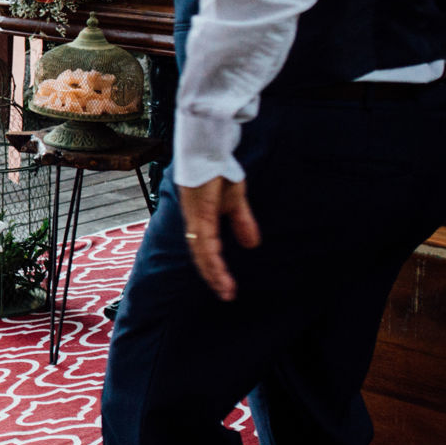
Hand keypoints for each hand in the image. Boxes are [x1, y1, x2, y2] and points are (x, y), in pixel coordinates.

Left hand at [177, 177, 260, 301]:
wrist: (210, 149)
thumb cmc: (219, 171)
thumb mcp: (235, 201)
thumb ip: (241, 222)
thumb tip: (251, 245)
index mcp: (200, 220)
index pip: (204, 249)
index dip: (213, 267)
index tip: (225, 285)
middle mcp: (193, 221)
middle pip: (200, 255)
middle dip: (213, 276)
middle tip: (226, 296)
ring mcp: (193, 216)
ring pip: (200, 251)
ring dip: (213, 272)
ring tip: (225, 290)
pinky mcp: (198, 210)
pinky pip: (203, 239)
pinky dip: (210, 257)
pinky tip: (218, 270)